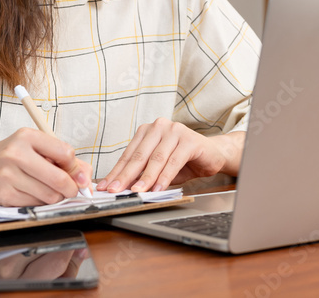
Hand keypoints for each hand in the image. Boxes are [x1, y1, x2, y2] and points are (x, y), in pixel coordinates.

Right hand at [0, 128, 93, 205]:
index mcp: (27, 136)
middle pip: (59, 179)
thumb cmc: (12, 156)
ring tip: (49, 190)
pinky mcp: (4, 195)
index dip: (75, 168)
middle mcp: (16, 154)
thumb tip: (85, 178)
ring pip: (49, 196)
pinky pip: (35, 205)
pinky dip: (40, 203)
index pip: (65, 153)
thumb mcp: (35, 147)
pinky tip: (33, 194)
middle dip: (71, 188)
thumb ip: (62, 159)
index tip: (76, 174)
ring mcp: (8, 175)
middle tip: (71, 190)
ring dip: (55, 197)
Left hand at [95, 119, 243, 192]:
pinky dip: (164, 177)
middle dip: (125, 176)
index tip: (105, 186)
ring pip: (155, 158)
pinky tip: (157, 188)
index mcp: (147, 131)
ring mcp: (174, 131)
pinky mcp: (189, 140)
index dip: (116, 172)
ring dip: (145, 178)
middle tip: (115, 190)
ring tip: (136, 192)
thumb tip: (122, 187)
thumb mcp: (159, 168)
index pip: (128, 155)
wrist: (213, 154)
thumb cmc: (184, 161)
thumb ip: (142, 173)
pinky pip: (173, 161)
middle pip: (139, 156)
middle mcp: (159, 127)